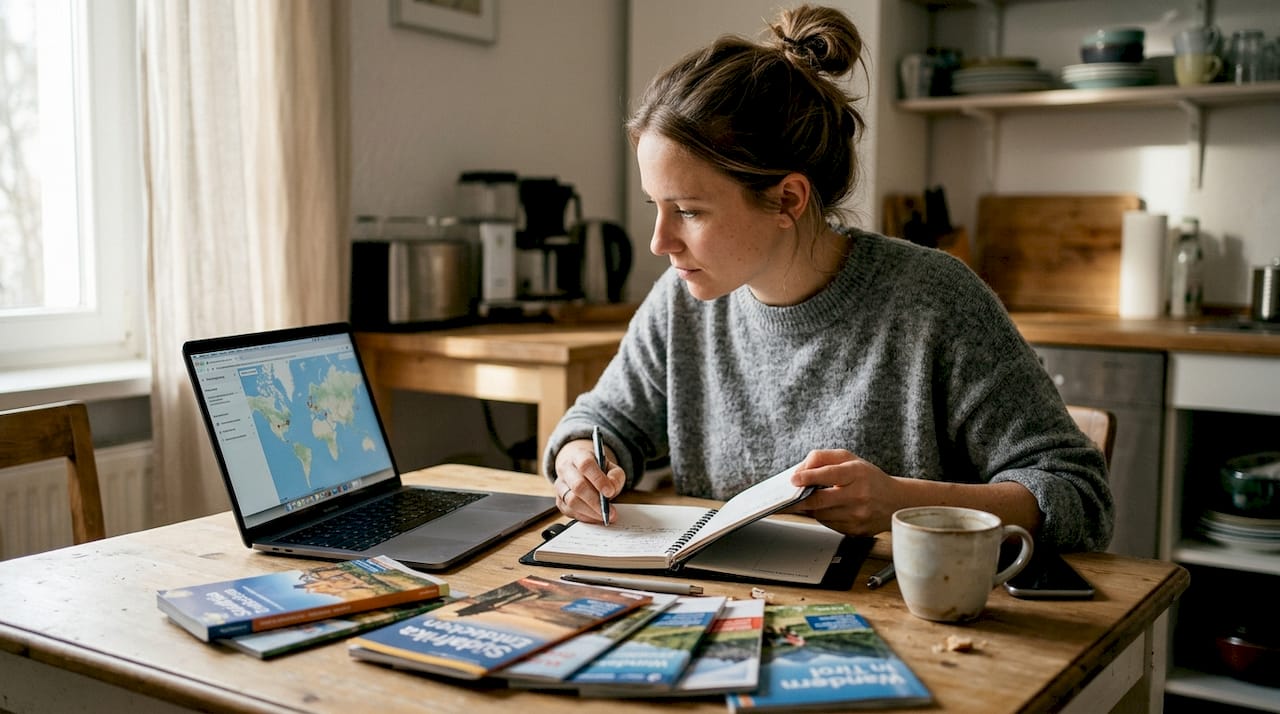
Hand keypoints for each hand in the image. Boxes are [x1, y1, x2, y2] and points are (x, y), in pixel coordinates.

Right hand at [552, 438, 624, 523]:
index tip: (609, 492)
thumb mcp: (611, 468)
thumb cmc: (598, 470)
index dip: (598, 479)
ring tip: (604, 516)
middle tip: (610, 511)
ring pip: (571, 501)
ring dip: (590, 511)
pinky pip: (569, 511)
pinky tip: (595, 517)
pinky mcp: (559, 500)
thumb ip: (615, 476)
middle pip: (577, 485)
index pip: (586, 465)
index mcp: (579, 455)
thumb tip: (612, 488)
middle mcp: (566, 469)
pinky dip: (584, 517)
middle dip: (595, 501)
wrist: (582, 470)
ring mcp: (560, 485)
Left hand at [786, 449, 905, 536]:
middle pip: (821, 500)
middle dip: (800, 500)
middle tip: (786, 499)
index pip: (829, 474)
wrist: (895, 501)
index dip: (808, 477)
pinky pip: (829, 525)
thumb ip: (822, 458)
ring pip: (822, 514)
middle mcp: (859, 495)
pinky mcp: (856, 531)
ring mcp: (858, 515)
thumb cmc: (868, 477)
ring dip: (811, 508)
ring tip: (811, 500)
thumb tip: (800, 470)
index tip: (793, 479)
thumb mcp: (849, 459)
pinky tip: (828, 509)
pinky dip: (823, 517)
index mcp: (858, 473)